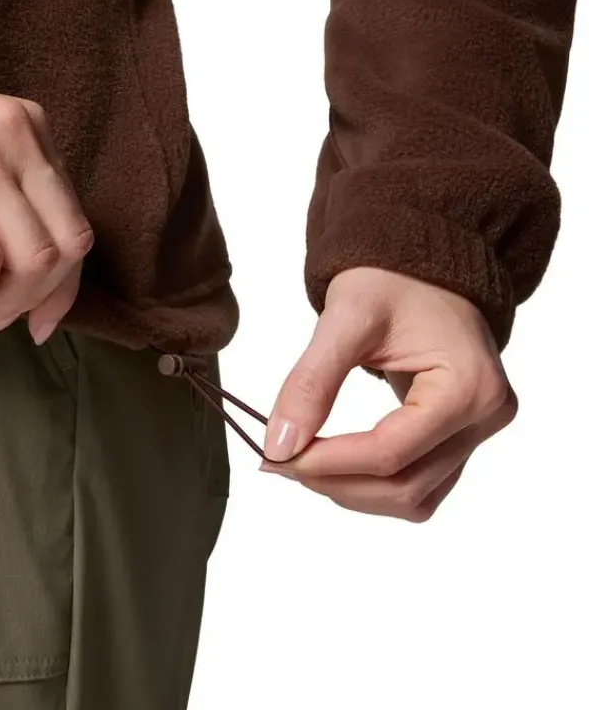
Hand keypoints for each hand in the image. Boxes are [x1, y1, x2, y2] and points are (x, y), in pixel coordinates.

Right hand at [0, 75, 93, 342]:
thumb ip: (8, 184)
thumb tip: (36, 269)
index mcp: (30, 124)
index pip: (75, 223)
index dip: (64, 286)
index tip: (38, 319)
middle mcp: (15, 134)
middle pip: (63, 247)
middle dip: (37, 300)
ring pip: (31, 260)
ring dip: (3, 304)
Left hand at [259, 267, 516, 520]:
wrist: (421, 267)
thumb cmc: (390, 280)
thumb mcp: (344, 320)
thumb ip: (311, 382)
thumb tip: (278, 445)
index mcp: (468, 386)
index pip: (392, 452)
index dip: (330, 463)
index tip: (278, 456)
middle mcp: (485, 417)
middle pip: (407, 486)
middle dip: (337, 483)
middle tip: (280, 462)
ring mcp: (479, 431)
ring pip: (416, 497)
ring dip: (354, 493)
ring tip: (302, 464)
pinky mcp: (462, 436)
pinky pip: (421, 483)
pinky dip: (374, 484)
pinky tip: (334, 464)